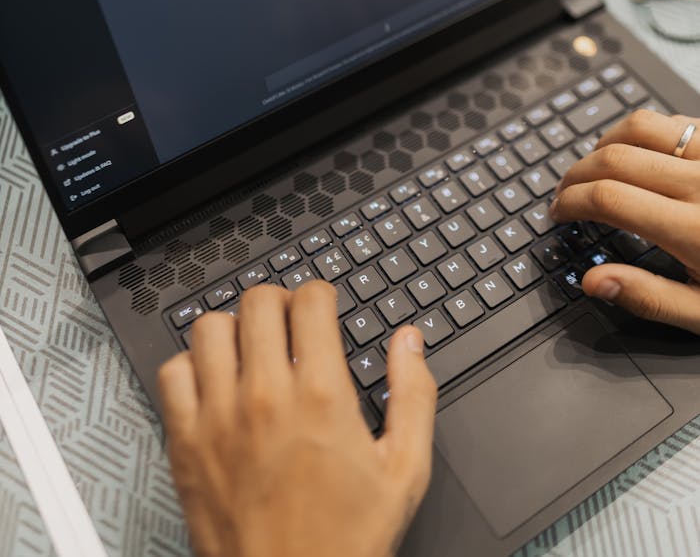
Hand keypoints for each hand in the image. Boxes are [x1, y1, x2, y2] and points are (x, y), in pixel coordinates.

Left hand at [158, 280, 436, 556]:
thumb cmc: (345, 542)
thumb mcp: (404, 469)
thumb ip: (412, 394)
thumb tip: (409, 341)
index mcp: (321, 396)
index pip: (310, 301)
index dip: (320, 294)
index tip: (322, 306)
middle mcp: (265, 396)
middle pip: (259, 301)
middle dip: (279, 301)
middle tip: (288, 322)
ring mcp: (218, 417)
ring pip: (210, 327)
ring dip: (233, 328)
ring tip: (249, 348)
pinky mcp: (185, 442)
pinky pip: (173, 373)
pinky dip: (190, 367)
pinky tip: (213, 382)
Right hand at [550, 109, 699, 330]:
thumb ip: (650, 297)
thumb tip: (595, 280)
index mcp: (694, 229)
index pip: (606, 197)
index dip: (570, 202)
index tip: (559, 214)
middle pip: (613, 157)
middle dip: (575, 173)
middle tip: (564, 194)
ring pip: (640, 125)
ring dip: (605, 143)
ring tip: (593, 167)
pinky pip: (675, 121)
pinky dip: (643, 133)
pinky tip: (639, 155)